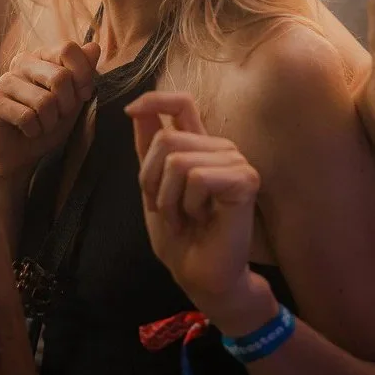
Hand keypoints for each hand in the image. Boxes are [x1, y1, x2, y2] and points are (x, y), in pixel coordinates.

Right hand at [0, 40, 100, 179]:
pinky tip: (28, 131)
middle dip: (67, 104)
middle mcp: (21, 62)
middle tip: (59, 115)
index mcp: (42, 56)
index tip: (83, 95)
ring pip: (44, 101)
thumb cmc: (49, 121)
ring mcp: (5, 80)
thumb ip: (84, 72)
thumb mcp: (74, 98)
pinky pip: (27, 117)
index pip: (67, 49)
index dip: (83, 75)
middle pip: (60, 77)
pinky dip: (35, 130)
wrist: (23, 153)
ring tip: (43, 124)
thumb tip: (94, 46)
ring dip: (50, 122)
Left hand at [126, 91, 275, 332]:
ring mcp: (236, 162)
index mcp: (199, 147)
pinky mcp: (244, 180)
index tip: (130, 110)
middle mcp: (220, 148)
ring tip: (185, 218)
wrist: (199, 275)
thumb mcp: (152, 186)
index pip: (181, 103)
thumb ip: (148, 148)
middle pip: (166, 138)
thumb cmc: (180, 236)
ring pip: (178, 160)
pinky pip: (197, 177)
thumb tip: (136, 108)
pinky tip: (202, 219)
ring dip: (169, 198)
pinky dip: (188, 204)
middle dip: (151, 180)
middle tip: (167, 209)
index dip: (155, 99)